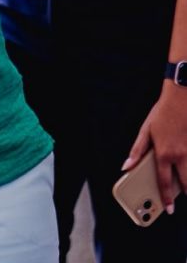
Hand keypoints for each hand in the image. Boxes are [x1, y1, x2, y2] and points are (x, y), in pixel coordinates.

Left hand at [122, 85, 186, 210]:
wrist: (181, 98)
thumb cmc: (162, 113)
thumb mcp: (146, 130)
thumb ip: (137, 151)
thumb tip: (126, 166)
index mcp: (163, 153)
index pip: (165, 181)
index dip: (167, 198)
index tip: (169, 209)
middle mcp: (179, 155)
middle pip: (186, 183)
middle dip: (184, 193)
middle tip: (179, 198)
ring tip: (183, 184)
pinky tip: (186, 168)